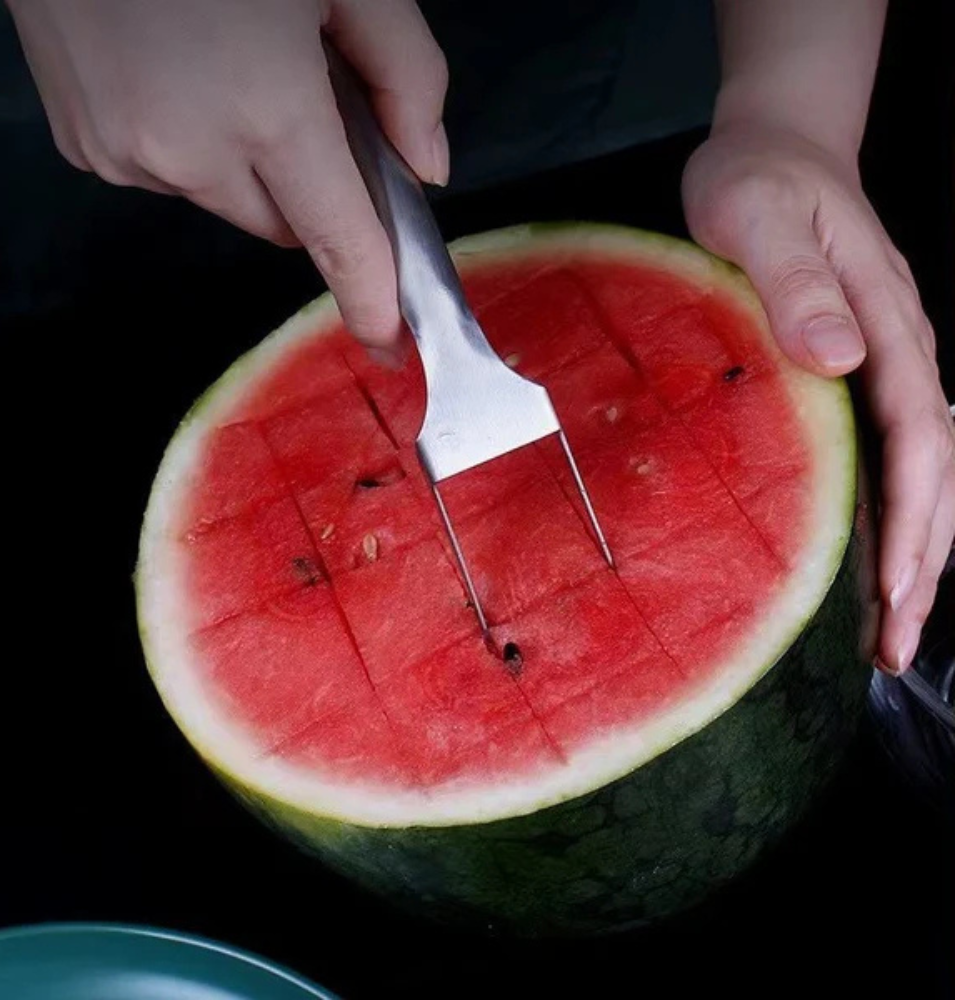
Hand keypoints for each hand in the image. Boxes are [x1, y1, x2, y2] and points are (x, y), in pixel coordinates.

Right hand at [8, 0, 448, 358]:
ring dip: (247, 164)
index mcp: (267, 111)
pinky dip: (191, 146)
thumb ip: (407, 76)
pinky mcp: (87, 146)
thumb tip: (427, 167)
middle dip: (310, 188)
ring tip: (227, 66)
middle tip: (305, 105)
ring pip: (227, 203)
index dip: (371, 298)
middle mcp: (190, 154)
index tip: (391, 343)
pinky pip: (169, 177)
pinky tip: (177, 73)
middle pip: (285, 225)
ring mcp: (126, 156)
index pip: (338, 241)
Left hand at [683, 122, 954, 675]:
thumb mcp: (762, 215)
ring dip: (912, 554)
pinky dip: (887, 517)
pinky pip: (887, 458)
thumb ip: (797, 281)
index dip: (912, 517)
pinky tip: (867, 563)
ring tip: (892, 634)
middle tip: (899, 652)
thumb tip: (840, 357)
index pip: (917, 435)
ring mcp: (884, 365)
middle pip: (933, 473)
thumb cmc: (758, 180)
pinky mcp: (857, 373)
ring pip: (919, 475)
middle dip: (921, 564)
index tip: (896, 593)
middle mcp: (899, 352)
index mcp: (885, 322)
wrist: (774, 150)